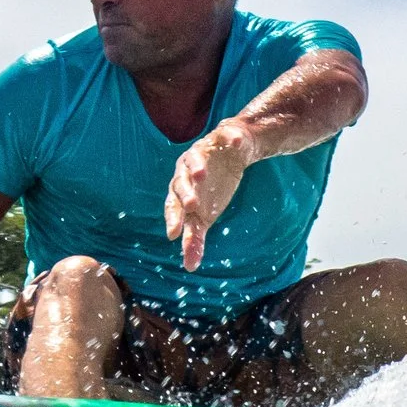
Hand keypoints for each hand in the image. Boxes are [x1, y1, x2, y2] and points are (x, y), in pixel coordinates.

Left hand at [165, 123, 253, 270]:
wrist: (234, 154)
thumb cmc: (214, 188)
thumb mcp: (205, 215)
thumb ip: (195, 238)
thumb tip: (190, 268)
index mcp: (180, 191)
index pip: (172, 206)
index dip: (173, 219)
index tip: (173, 235)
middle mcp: (185, 171)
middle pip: (179, 183)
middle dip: (185, 194)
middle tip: (191, 206)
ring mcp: (200, 154)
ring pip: (193, 160)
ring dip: (196, 167)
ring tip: (202, 174)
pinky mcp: (218, 139)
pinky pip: (222, 138)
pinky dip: (228, 139)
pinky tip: (234, 142)